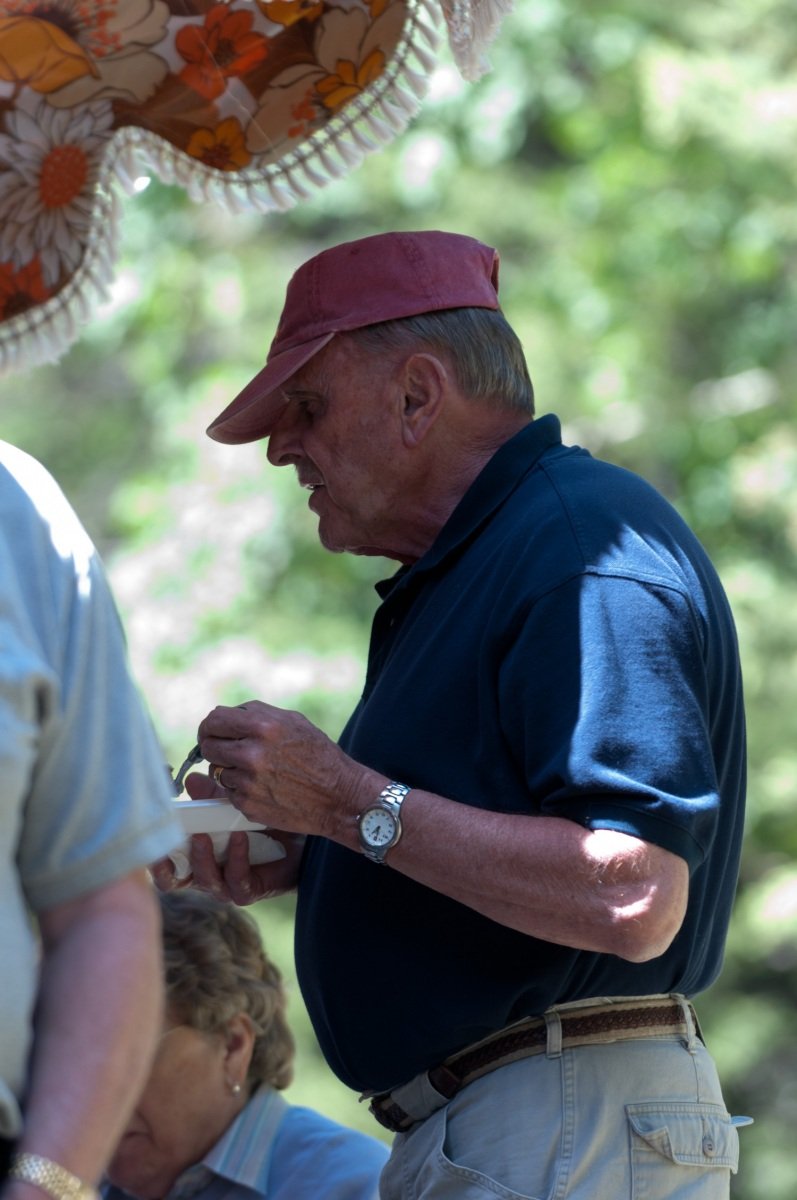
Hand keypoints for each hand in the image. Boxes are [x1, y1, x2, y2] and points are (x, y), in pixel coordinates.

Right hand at [150, 768, 303, 903]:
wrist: (303, 837)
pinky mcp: (251, 891)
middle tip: (166, 840)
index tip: (144, 833)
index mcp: (196, 856)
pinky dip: (236, 858)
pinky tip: (239, 836)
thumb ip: (212, 796)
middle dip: (166, 865)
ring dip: (202, 858)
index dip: (151, 854)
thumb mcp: (234, 805)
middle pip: (174, 882)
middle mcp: (207, 875)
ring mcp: (227, 886)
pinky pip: (237, 881)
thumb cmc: (264, 822)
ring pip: (206, 881)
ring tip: (203, 834)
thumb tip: (190, 780)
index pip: (165, 863)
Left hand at [196, 699, 372, 841]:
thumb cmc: (318, 755)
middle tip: (226, 751)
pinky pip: (229, 792)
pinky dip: (241, 789)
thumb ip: (256, 715)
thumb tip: (224, 716)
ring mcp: (247, 782)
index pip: (214, 720)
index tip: (210, 732)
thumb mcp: (293, 722)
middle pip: (208, 746)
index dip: (209, 726)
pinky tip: (264, 787)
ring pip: (217, 770)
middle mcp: (251, 754)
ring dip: (230, 769)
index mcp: (263, 727)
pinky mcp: (247, 805)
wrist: (338, 797)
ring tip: (257, 771)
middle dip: (214, 747)